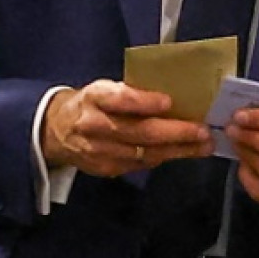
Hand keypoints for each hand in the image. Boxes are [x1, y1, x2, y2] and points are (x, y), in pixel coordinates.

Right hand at [42, 80, 212, 175]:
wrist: (54, 131)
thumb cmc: (92, 103)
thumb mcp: (105, 89)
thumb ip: (133, 92)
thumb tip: (177, 95)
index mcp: (95, 97)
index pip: (120, 99)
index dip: (144, 102)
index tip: (169, 102)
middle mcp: (95, 125)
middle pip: (139, 132)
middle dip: (176, 133)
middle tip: (203, 131)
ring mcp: (99, 151)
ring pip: (144, 153)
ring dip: (178, 150)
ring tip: (203, 146)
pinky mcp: (104, 169)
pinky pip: (139, 164)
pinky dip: (163, 157)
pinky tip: (183, 153)